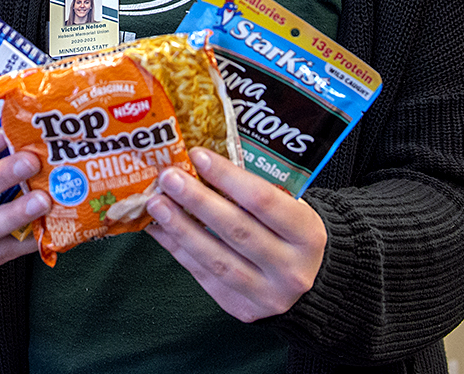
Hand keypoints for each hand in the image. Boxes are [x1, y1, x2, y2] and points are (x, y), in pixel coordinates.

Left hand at [145, 147, 325, 321]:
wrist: (307, 282)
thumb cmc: (288, 232)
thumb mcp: (288, 208)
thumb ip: (252, 190)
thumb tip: (197, 162)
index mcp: (307, 234)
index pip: (262, 201)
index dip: (227, 176)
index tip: (197, 155)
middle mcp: (291, 269)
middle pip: (237, 230)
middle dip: (197, 201)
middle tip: (168, 178)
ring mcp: (267, 294)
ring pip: (216, 259)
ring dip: (181, 228)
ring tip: (156, 203)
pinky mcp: (242, 308)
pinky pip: (204, 276)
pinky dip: (178, 249)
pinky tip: (159, 229)